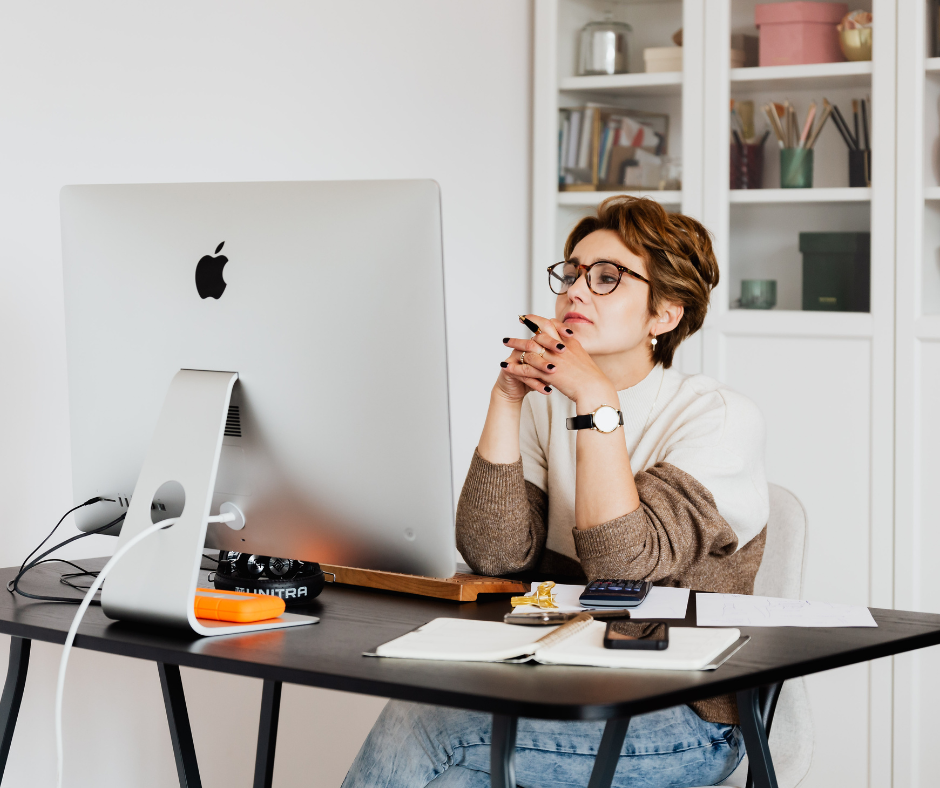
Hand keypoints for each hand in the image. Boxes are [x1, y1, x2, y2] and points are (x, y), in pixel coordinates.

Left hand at [500, 315, 614, 406]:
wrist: (594, 389)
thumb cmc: (590, 377)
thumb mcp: (581, 356)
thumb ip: (571, 347)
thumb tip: (565, 341)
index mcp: (568, 342)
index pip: (551, 324)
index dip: (537, 319)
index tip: (527, 317)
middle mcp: (560, 347)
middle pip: (537, 333)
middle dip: (524, 328)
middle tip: (513, 326)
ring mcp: (553, 359)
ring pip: (529, 349)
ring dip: (515, 345)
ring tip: (505, 343)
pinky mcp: (548, 373)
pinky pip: (527, 368)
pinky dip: (515, 367)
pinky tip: (506, 366)